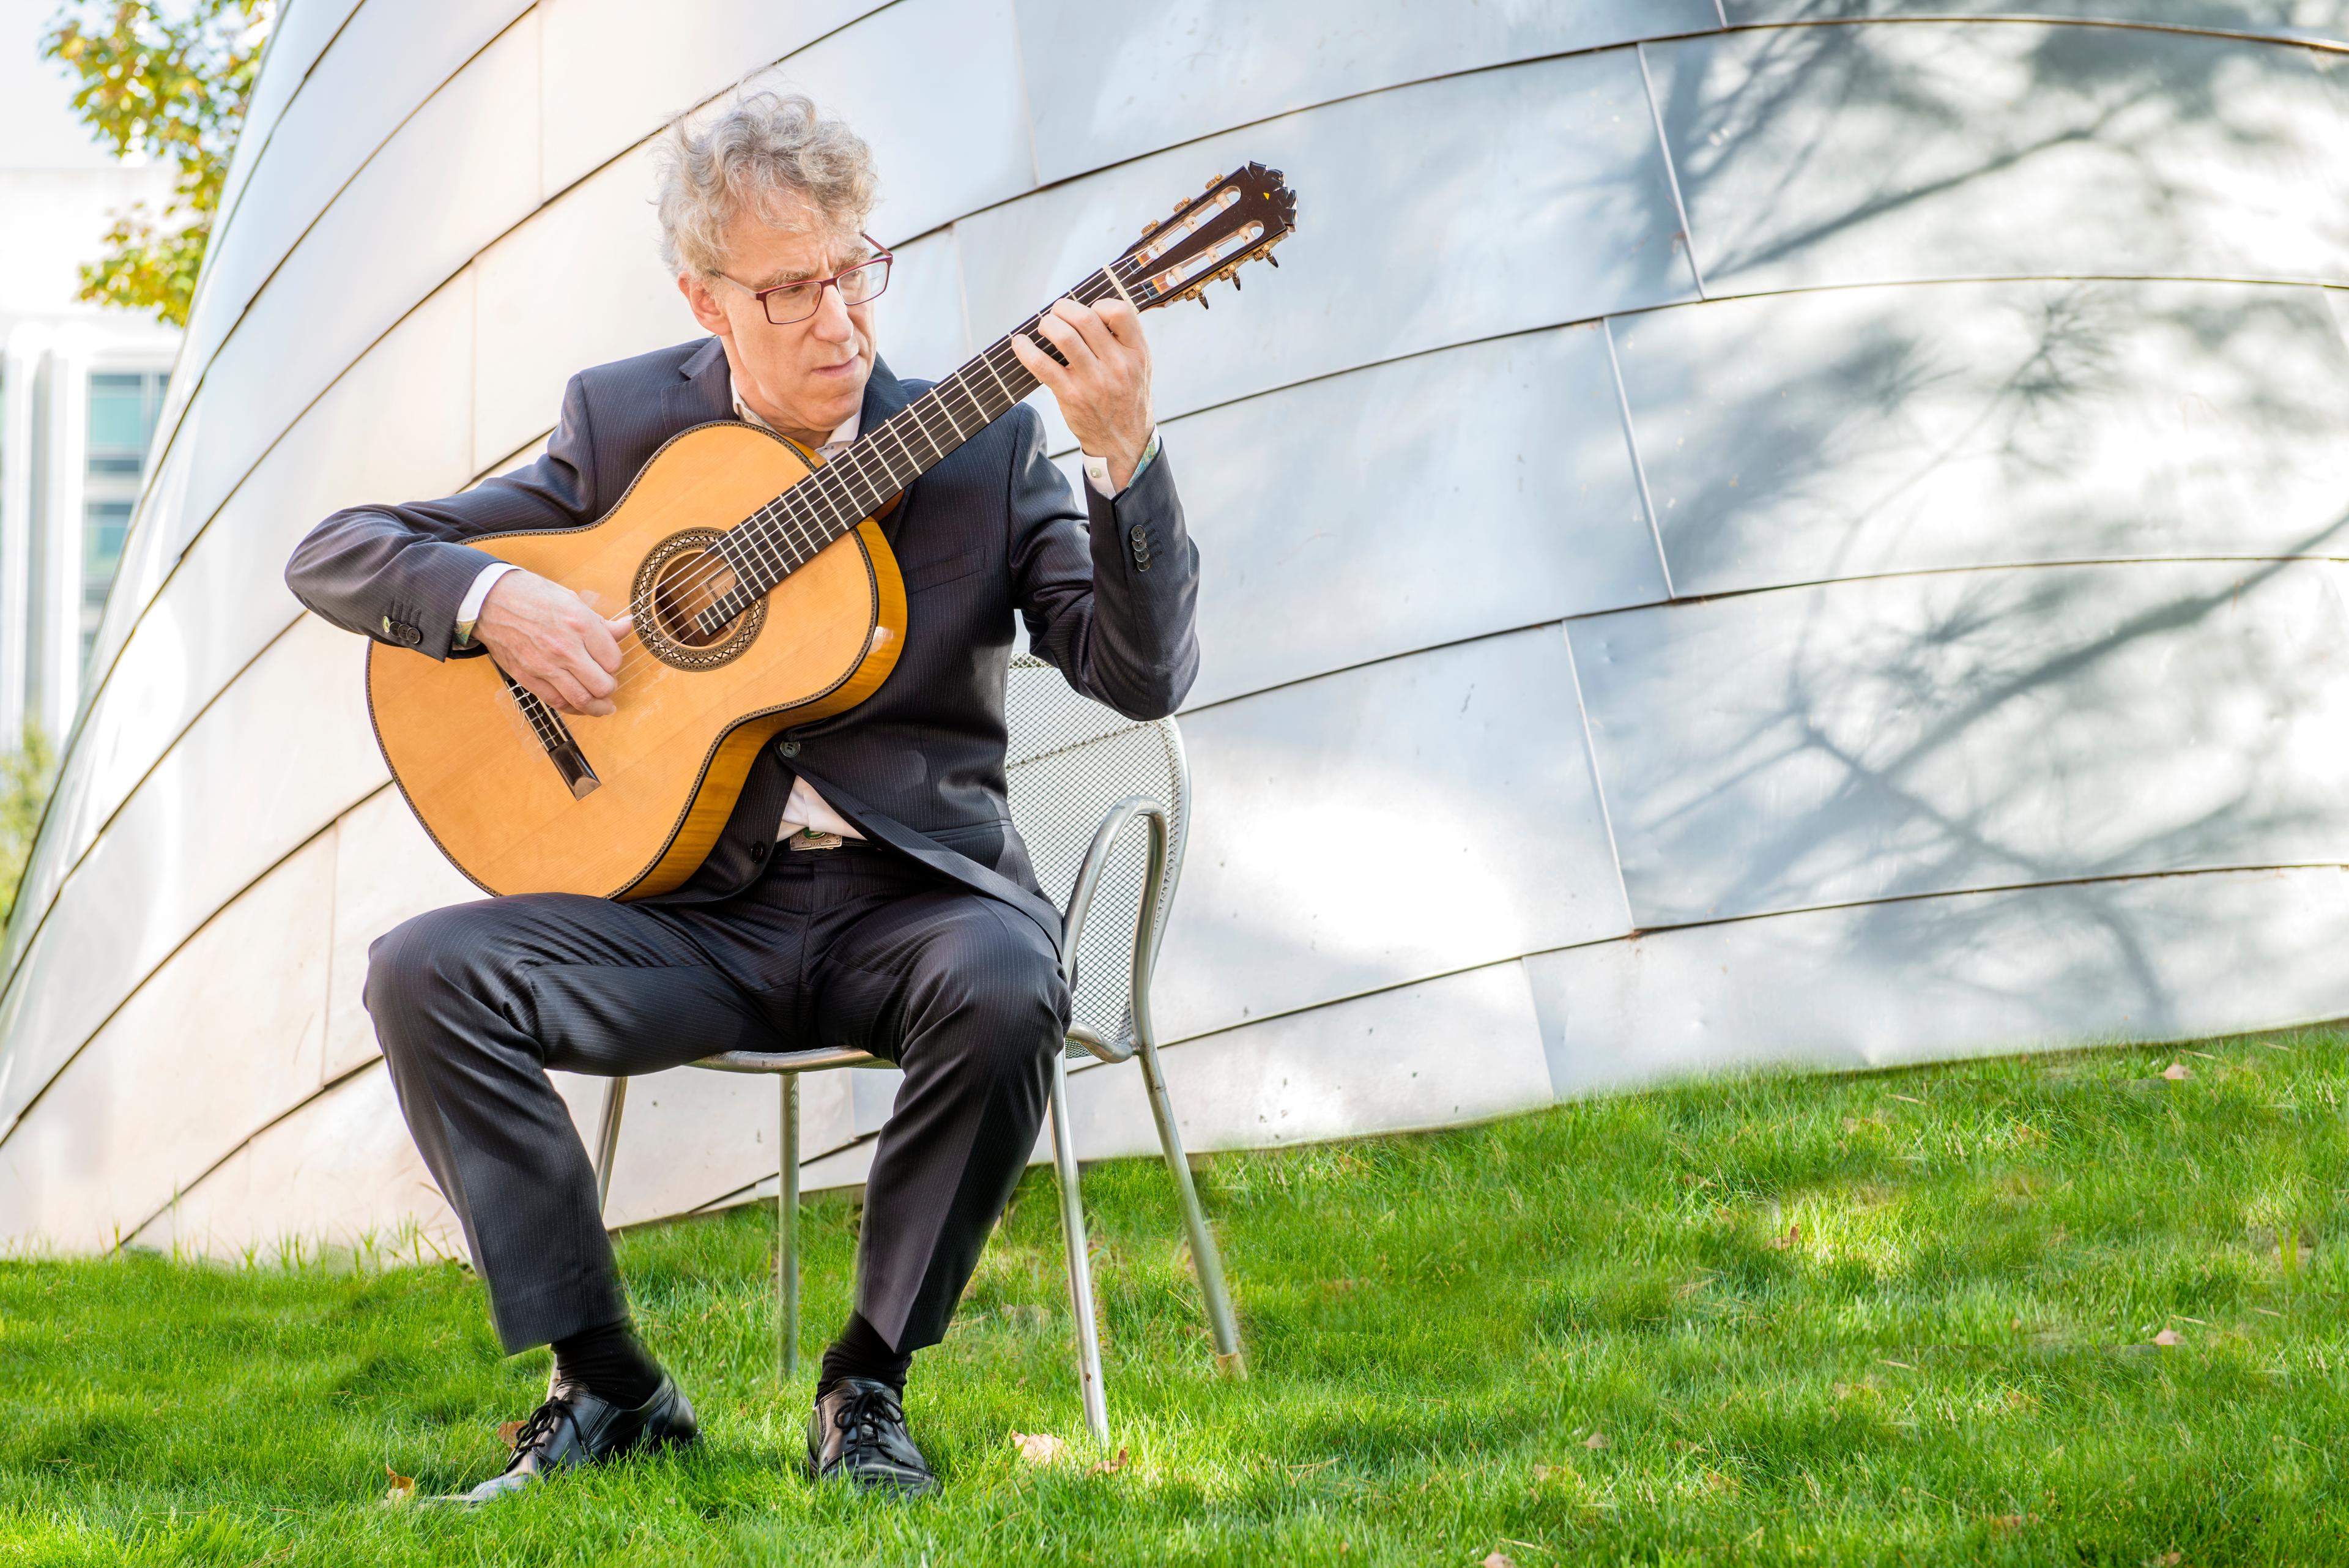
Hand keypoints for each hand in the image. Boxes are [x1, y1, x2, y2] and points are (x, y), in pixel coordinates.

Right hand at [473, 570, 632, 717]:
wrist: (488, 600)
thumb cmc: (531, 595)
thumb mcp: (571, 600)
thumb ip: (601, 622)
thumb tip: (628, 627)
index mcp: (580, 624)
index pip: (613, 661)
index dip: (615, 665)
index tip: (610, 662)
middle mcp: (565, 648)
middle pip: (602, 685)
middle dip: (609, 688)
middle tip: (608, 685)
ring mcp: (545, 665)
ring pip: (581, 700)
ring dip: (597, 707)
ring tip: (604, 706)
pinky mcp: (527, 677)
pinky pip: (556, 702)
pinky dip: (573, 709)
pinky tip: (580, 706)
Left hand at [1010, 296, 1155, 489]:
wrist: (1124, 442)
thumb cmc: (1128, 397)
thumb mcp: (1140, 366)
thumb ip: (1124, 338)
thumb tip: (1091, 308)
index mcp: (1137, 353)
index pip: (1120, 311)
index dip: (1099, 304)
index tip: (1090, 312)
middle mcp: (1117, 365)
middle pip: (1085, 318)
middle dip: (1063, 309)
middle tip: (1057, 314)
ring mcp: (1093, 381)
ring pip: (1064, 336)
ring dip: (1047, 324)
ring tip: (1045, 327)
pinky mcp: (1071, 396)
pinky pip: (1042, 365)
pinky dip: (1026, 350)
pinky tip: (1021, 344)